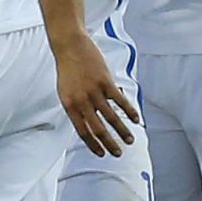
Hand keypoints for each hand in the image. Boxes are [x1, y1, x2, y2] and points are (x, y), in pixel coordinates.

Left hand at [53, 32, 140, 156]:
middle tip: (118, 153)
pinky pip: (120, 101)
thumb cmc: (67, 70)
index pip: (82, 131)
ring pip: (111, 117)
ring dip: (122, 130)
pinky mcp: (105, 82)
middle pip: (97, 128)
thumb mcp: (65, 91)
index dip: (92, 145)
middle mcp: (81, 101)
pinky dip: (129, 111)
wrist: (69, 47)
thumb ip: (76, 107)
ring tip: (130, 140)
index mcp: (69, 105)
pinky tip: (136, 119)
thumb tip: (88, 123)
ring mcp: (94, 92)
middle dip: (109, 143)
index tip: (102, 154)